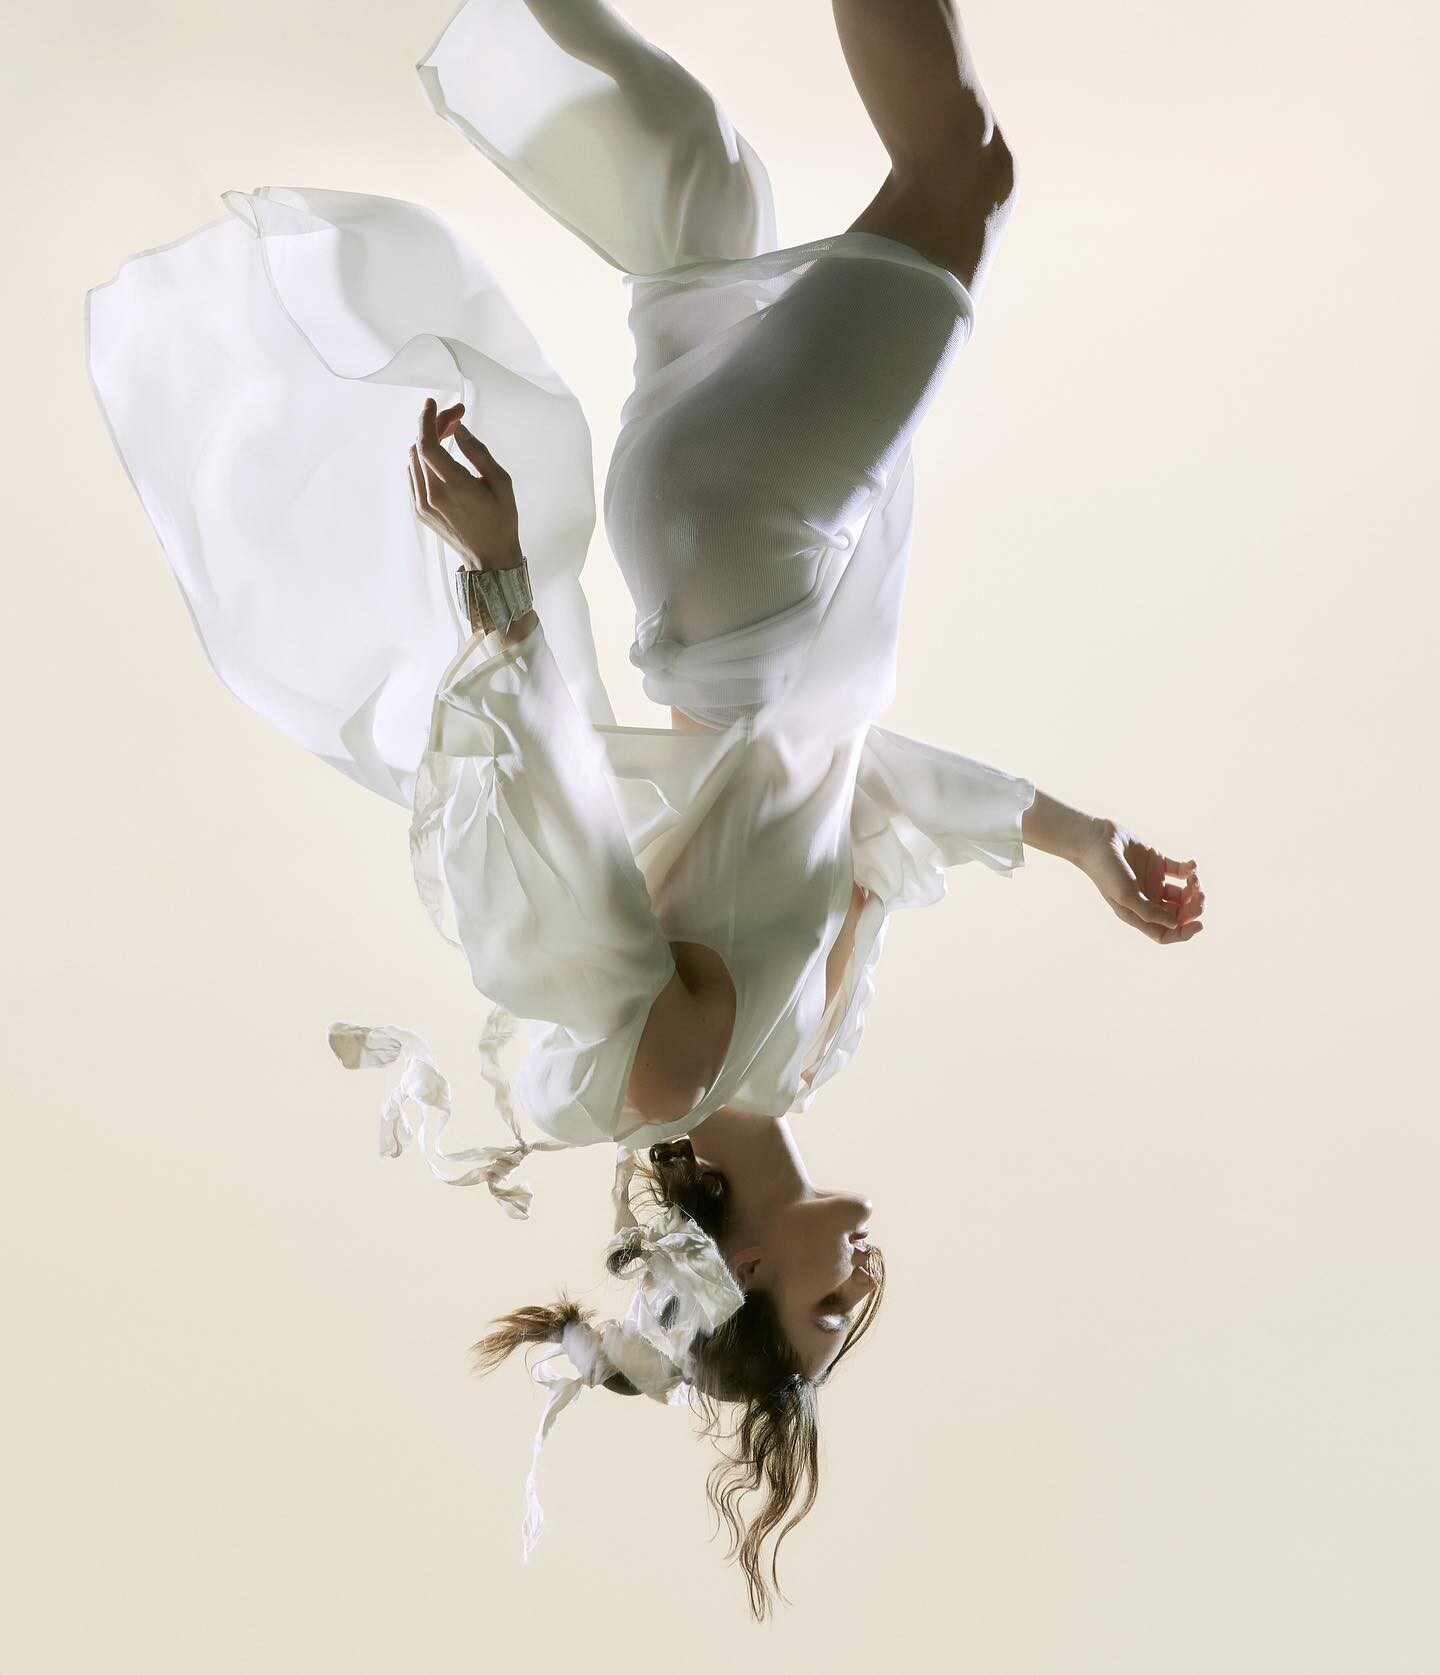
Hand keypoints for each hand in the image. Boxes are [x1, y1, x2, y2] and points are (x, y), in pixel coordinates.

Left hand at [407, 397, 522, 568]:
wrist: (490, 558)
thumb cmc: (501, 522)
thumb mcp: (501, 483)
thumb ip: (478, 453)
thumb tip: (460, 430)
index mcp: (454, 487)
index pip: (427, 444)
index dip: (427, 419)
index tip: (433, 404)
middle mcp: (432, 495)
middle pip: (420, 447)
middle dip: (434, 426)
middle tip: (454, 419)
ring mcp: (422, 504)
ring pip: (413, 460)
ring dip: (427, 442)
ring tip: (449, 435)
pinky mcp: (419, 510)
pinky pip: (413, 475)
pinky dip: (423, 459)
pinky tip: (440, 457)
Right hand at [1077, 820, 1204, 945]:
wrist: (1096, 840)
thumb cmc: (1106, 871)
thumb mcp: (1126, 895)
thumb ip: (1150, 912)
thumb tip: (1175, 924)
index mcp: (1137, 914)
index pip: (1164, 932)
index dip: (1183, 932)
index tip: (1198, 924)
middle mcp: (1147, 901)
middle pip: (1178, 914)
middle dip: (1193, 908)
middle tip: (1201, 895)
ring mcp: (1153, 882)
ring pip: (1183, 894)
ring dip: (1194, 888)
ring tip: (1195, 878)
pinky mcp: (1157, 863)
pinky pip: (1180, 871)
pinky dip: (1189, 870)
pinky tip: (1192, 866)